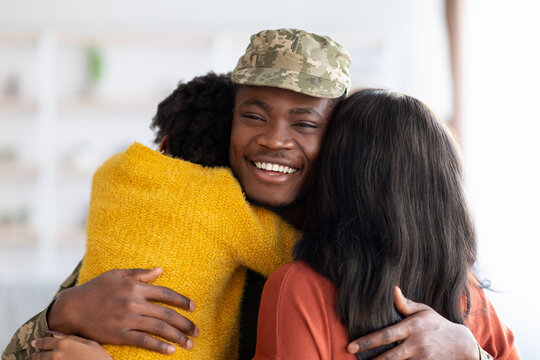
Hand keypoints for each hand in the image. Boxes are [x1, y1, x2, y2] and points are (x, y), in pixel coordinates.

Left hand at [27, 334, 111, 359]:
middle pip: (39, 355)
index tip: (34, 343)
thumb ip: (71, 337)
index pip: (44, 342)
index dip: (38, 343)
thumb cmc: (98, 357)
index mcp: (64, 344)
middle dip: (33, 355)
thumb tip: (56, 333)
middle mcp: (56, 355)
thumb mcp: (89, 343)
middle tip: (29, 356)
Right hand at [48, 268, 198, 354]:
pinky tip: (171, 350)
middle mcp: (133, 303)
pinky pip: (143, 341)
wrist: (72, 309)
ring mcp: (127, 320)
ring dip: (178, 337)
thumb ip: (140, 274)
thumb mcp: (116, 275)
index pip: (165, 294)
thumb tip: (161, 270)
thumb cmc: (95, 289)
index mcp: (135, 287)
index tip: (193, 308)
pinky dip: (159, 346)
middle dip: (185, 323)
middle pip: (166, 314)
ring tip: (189, 344)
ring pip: (159, 329)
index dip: (182, 301)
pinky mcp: (119, 335)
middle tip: (196, 331)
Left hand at [347, 287, 478, 359]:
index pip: (386, 335)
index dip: (367, 341)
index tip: (351, 345)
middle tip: (352, 357)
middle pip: (389, 355)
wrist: (462, 345)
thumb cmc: (437, 324)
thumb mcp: (423, 311)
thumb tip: (392, 289)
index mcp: (412, 327)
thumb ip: (405, 304)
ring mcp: (421, 357)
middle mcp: (416, 343)